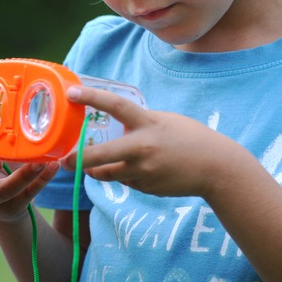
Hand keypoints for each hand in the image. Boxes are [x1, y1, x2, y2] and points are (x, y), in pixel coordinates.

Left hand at [66, 85, 242, 197]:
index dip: (91, 97)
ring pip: (107, 174)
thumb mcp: (164, 121)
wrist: (217, 169)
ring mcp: (144, 172)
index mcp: (147, 124)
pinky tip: (139, 171)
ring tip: (91, 166)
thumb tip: (115, 126)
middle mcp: (142, 149)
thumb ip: (139, 123)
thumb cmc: (191, 138)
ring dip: (96, 170)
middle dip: (77, 160)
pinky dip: (124, 176)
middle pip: (98, 156)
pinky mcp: (146, 188)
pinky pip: (126, 182)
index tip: (71, 92)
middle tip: (64, 160)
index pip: (115, 106)